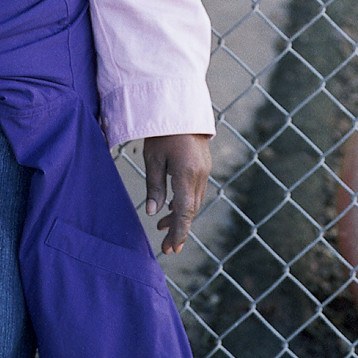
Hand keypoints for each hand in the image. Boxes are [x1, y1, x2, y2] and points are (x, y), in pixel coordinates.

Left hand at [142, 132, 212, 253]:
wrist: (181, 108)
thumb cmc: (163, 132)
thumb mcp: (153, 159)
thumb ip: (154, 187)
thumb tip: (153, 212)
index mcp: (186, 173)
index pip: (185, 211)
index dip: (178, 232)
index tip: (171, 249)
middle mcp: (200, 174)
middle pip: (191, 210)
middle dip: (179, 229)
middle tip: (166, 246)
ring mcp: (204, 170)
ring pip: (195, 201)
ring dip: (181, 216)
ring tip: (163, 227)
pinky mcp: (203, 166)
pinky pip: (196, 191)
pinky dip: (185, 203)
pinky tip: (172, 208)